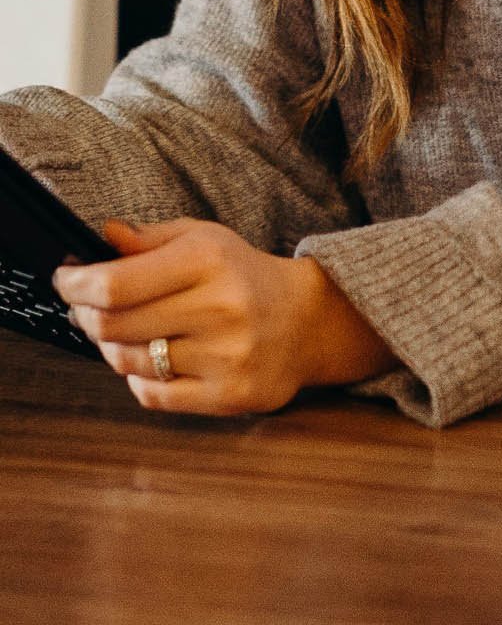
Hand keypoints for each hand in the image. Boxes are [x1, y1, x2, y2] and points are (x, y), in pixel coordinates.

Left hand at [52, 217, 396, 415]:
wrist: (306, 320)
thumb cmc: (244, 274)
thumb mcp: (203, 238)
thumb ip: (149, 239)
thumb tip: (102, 237)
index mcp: (208, 260)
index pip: (116, 283)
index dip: (76, 286)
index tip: (64, 281)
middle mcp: (218, 308)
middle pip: (114, 326)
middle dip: (85, 316)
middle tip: (83, 308)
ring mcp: (224, 356)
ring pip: (128, 362)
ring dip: (110, 347)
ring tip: (122, 333)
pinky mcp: (228, 395)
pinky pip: (153, 395)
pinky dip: (138, 378)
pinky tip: (149, 360)